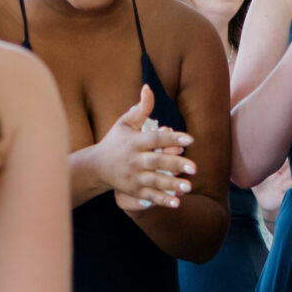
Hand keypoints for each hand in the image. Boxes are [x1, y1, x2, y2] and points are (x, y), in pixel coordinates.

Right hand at [96, 84, 194, 210]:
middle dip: (175, 165)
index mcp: (135, 142)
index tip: (190, 139)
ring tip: (188, 187)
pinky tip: (177, 203)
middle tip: (194, 168)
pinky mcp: (133, 190)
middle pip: (156, 162)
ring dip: (171, 185)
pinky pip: (149, 197)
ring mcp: (133, 177)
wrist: (96, 166)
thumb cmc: (115, 141)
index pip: (155, 139)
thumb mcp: (124, 123)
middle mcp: (134, 160)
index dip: (172, 138)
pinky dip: (162, 201)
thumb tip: (149, 87)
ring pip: (154, 182)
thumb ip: (140, 108)